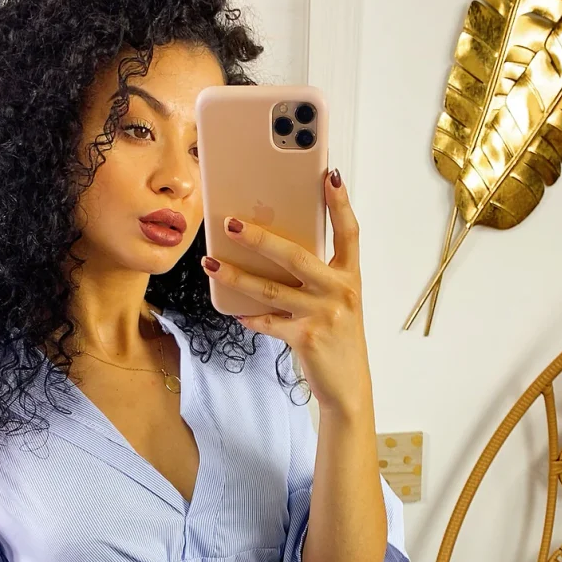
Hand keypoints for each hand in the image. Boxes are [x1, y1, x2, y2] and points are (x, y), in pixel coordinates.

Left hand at [201, 168, 370, 413]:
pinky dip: (249, 317)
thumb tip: (273, 256)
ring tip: (211, 264)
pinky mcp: (305, 337)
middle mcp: (339, 291)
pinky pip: (267, 321)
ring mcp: (322, 314)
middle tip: (231, 224)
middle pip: (294, 255)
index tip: (327, 175)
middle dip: (258, 237)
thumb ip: (316, 279)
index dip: (340, 203)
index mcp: (350, 277)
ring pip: (270, 289)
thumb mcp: (337, 304)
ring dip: (236, 275)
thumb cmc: (339, 340)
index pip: (349, 232)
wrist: (347, 386)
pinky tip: (234, 311)